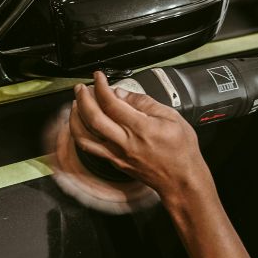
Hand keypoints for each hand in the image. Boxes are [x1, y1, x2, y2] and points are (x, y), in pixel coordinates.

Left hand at [69, 71, 206, 195]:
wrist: (180, 180)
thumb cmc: (181, 151)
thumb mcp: (171, 117)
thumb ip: (145, 103)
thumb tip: (123, 94)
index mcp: (140, 128)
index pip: (111, 103)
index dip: (101, 86)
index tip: (99, 77)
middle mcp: (124, 143)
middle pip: (93, 118)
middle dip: (82, 98)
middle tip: (81, 88)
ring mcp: (117, 155)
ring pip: (84, 137)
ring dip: (75, 118)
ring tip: (76, 104)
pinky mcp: (115, 162)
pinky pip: (90, 148)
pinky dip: (81, 134)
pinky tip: (83, 125)